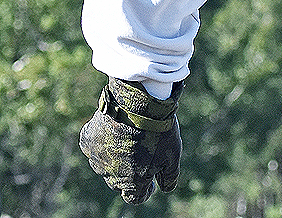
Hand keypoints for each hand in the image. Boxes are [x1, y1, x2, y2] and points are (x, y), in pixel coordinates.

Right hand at [79, 77, 182, 203]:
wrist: (138, 104)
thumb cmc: (158, 132)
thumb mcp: (172, 156)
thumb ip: (169, 177)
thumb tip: (166, 188)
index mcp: (131, 182)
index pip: (135, 197)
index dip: (145, 191)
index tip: (152, 181)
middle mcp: (109, 175)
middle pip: (120, 182)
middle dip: (131, 173)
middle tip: (143, 156)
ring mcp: (96, 158)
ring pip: (106, 164)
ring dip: (117, 157)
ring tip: (132, 138)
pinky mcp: (88, 141)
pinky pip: (95, 146)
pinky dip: (103, 142)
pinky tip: (115, 129)